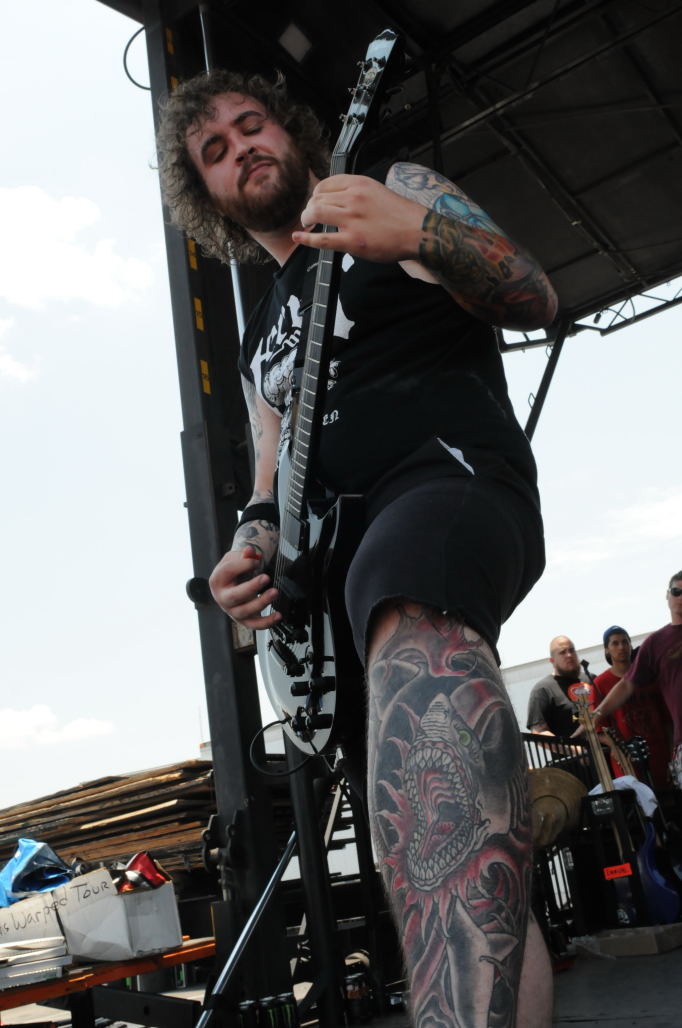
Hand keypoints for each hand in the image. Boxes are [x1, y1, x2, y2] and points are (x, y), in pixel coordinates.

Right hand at [208, 545, 280, 629]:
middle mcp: (222, 598)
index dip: (244, 564)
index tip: (257, 560)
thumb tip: (250, 551)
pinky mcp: (243, 619)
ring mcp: (232, 610)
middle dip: (251, 587)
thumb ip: (243, 555)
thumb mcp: (234, 559)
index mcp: (217, 580)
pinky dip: (267, 622)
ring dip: (261, 602)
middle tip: (265, 577)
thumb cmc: (233, 571)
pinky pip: (254, 625)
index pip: (228, 572)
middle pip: (234, 596)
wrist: (232, 584)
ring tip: (275, 592)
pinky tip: (278, 615)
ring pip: (245, 611)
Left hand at [292, 174, 425, 262]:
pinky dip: (306, 239)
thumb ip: (357, 193)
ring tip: (307, 226)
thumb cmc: (401, 215)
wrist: (417, 230)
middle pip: (317, 198)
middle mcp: (353, 198)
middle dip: (309, 208)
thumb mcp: (377, 191)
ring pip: (315, 213)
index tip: (316, 202)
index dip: (316, 195)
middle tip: (310, 218)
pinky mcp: (352, 241)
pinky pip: (322, 239)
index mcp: (359, 184)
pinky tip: (298, 238)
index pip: (325, 184)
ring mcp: (352, 219)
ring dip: (306, 220)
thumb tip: (338, 200)